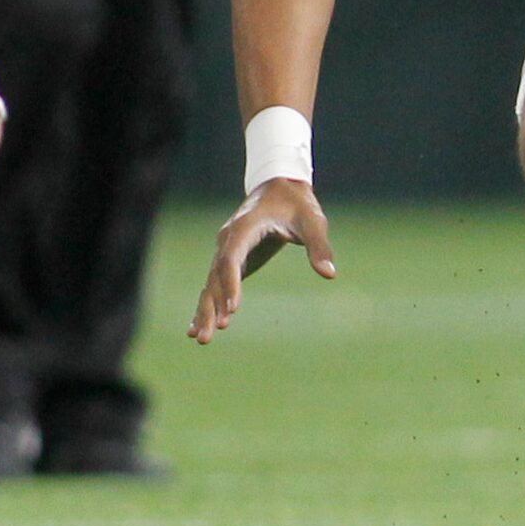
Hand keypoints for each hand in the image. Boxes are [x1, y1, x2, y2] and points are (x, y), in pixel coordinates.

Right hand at [188, 179, 334, 343]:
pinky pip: (214, 284)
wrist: (280, 186)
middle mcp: (228, 239)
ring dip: (205, 311)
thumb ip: (319, 246)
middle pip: (215, 276)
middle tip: (207, 336)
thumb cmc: (297, 204)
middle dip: (211, 306)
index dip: (230, 283)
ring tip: (200, 339)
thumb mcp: (312, 221)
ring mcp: (226, 250)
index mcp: (245, 227)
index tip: (233, 309)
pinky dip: (207, 305)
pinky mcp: (231, 260)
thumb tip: (330, 274)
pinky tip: (195, 328)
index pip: (232, 257)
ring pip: (211, 283)